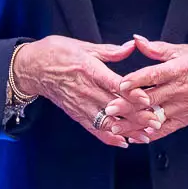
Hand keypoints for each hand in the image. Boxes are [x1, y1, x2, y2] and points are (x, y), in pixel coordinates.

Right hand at [11, 35, 143, 146]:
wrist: (32, 68)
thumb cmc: (57, 53)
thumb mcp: (83, 46)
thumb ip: (110, 51)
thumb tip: (131, 46)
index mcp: (89, 70)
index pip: (113, 84)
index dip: (130, 93)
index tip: (146, 99)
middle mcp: (85, 90)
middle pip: (114, 106)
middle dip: (136, 116)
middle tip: (155, 121)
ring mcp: (80, 104)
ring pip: (106, 121)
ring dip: (127, 130)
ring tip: (145, 136)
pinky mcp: (75, 114)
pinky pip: (93, 129)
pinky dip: (109, 138)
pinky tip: (123, 142)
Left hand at [118, 36, 187, 139]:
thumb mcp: (182, 50)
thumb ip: (157, 48)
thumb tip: (137, 40)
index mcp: (178, 69)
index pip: (154, 75)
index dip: (136, 80)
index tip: (120, 84)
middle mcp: (180, 89)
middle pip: (150, 98)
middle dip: (128, 105)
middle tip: (109, 109)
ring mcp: (184, 106)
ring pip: (156, 116)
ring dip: (135, 123)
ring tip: (117, 127)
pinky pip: (168, 128)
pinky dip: (152, 133)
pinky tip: (137, 136)